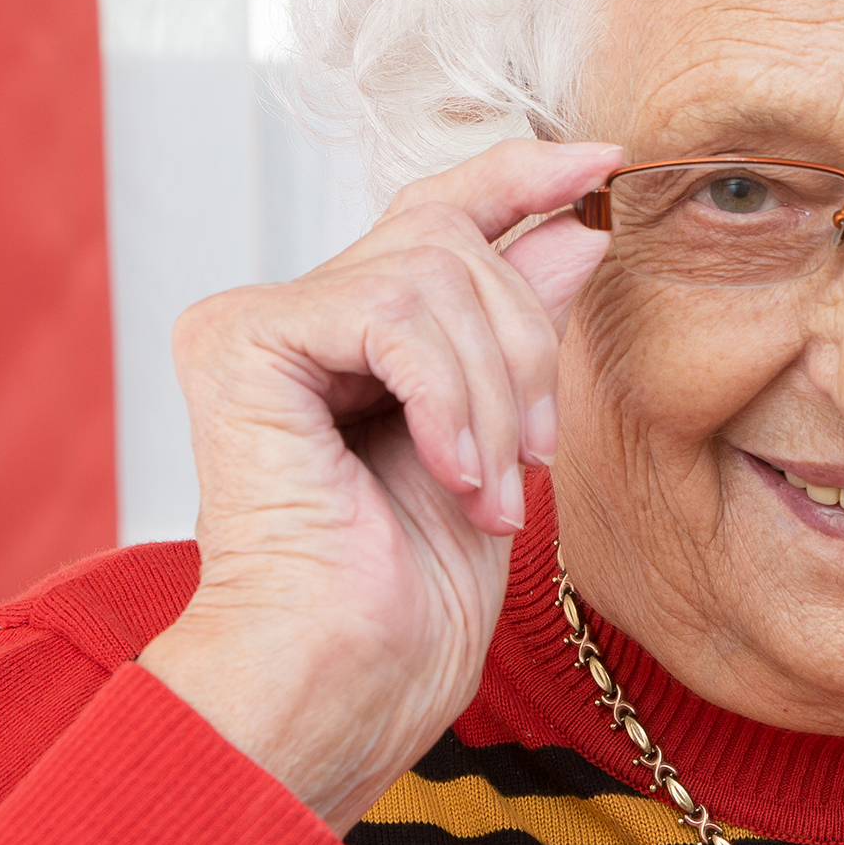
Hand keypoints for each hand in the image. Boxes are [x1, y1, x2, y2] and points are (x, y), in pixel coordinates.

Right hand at [138, 140, 619, 831]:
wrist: (342, 682)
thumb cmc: (409, 602)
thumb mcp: (500, 442)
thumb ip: (516, 330)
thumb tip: (573, 230)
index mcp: (344, 338)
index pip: (439, 217)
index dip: (523, 177)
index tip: (606, 162)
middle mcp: (286, 316)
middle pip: (453, 245)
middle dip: (524, 352)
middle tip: (530, 460)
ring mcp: (253, 322)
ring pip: (435, 278)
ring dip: (494, 397)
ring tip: (486, 490)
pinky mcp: (236, 339)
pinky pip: (394, 316)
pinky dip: (449, 399)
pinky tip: (450, 475)